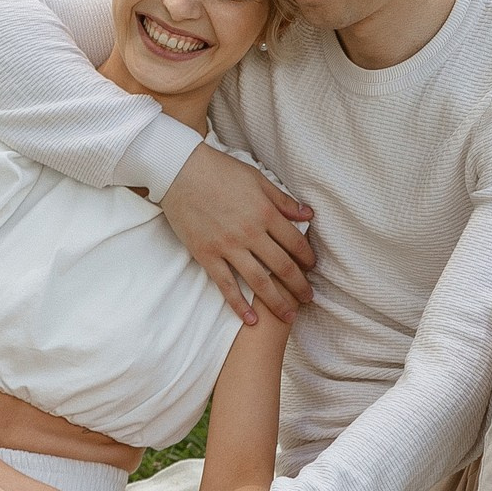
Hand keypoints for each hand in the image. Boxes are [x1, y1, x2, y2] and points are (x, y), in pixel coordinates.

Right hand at [161, 145, 314, 326]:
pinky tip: (249, 319)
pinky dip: (238, 304)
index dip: (307, 257)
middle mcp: (251, 234)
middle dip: (299, 286)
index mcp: (265, 213)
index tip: (312, 268)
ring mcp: (228, 247)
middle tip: (309, 299)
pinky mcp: (206, 255)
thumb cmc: (219, 170)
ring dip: (277, 302)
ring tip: (289, 316)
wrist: (179, 171)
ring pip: (259, 281)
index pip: (295, 242)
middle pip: (283, 266)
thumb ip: (283, 200)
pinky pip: (225, 285)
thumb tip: (308, 214)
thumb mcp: (257, 178)